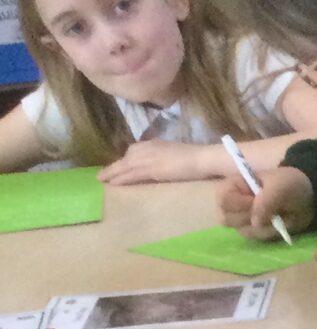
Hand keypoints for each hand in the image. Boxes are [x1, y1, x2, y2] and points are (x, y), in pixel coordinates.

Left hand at [101, 140, 220, 184]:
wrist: (203, 158)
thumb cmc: (197, 158)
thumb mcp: (177, 154)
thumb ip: (166, 158)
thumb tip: (163, 166)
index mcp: (154, 144)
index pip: (134, 152)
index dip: (124, 161)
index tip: (118, 167)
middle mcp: (146, 148)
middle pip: (126, 158)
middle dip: (114, 167)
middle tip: (103, 175)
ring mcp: (147, 158)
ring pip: (124, 166)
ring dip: (112, 173)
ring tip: (101, 180)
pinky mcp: (150, 169)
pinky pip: (130, 174)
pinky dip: (120, 179)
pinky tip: (111, 184)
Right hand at [218, 163, 312, 240]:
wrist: (307, 198)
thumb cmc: (289, 184)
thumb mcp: (281, 186)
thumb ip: (266, 201)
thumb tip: (255, 222)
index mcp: (234, 186)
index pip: (223, 200)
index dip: (240, 204)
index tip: (257, 201)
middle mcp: (234, 203)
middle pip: (226, 219)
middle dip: (250, 218)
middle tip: (269, 211)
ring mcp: (242, 218)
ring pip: (242, 231)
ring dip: (263, 227)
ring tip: (277, 217)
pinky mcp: (253, 230)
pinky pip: (255, 238)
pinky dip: (269, 234)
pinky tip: (278, 225)